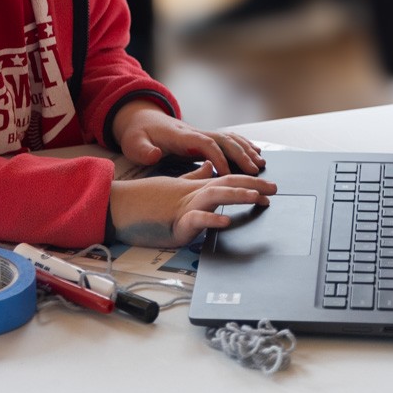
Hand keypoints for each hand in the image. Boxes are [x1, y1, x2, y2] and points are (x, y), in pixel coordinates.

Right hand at [108, 166, 276, 247]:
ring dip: (237, 195)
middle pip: (227, 183)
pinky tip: (226, 220)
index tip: (269, 184)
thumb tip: (210, 168)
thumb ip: (193, 177)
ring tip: (257, 197)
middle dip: (253, 185)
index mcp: (193, 188)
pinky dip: (211, 219)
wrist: (117, 206)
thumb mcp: (172, 185)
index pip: (226, 178)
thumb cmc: (142, 200)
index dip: (249, 179)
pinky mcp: (174, 224)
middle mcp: (192, 194)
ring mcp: (184, 207)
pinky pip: (195, 220)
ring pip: (214, 196)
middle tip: (275, 188)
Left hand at [112, 103, 264, 175]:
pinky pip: (227, 140)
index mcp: (180, 136)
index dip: (217, 158)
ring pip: (229, 139)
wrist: (140, 119)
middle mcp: (194, 132)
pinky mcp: (203, 138)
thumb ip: (144, 151)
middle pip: (223, 141)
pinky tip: (255, 154)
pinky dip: (243, 146)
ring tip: (261, 165)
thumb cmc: (137, 135)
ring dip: (246, 150)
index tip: (227, 173)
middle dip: (240, 155)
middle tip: (254, 171)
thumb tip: (156, 155)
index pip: (204, 144)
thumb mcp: (134, 144)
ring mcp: (200, 133)